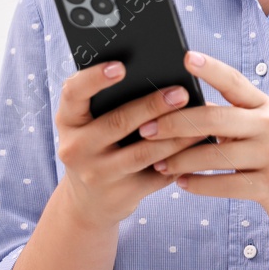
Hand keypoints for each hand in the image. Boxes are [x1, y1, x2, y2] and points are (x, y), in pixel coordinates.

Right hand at [52, 60, 206, 228]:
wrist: (88, 203)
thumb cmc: (98, 146)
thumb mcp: (89, 124)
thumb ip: (109, 100)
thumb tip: (160, 72)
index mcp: (68, 121)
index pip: (73, 93)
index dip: (95, 78)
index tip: (121, 66)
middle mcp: (76, 148)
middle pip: (117, 122)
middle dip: (152, 106)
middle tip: (181, 92)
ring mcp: (97, 174)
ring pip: (143, 152)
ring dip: (175, 135)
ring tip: (200, 119)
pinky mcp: (121, 195)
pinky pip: (157, 174)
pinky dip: (181, 158)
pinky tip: (200, 146)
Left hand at [139, 50, 268, 230]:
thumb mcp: (256, 128)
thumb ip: (226, 116)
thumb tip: (177, 105)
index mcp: (263, 106)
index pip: (235, 82)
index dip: (211, 68)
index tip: (186, 57)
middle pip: (215, 119)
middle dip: (175, 124)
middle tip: (147, 129)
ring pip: (214, 155)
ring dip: (180, 160)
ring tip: (158, 163)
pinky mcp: (268, 186)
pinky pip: (223, 184)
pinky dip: (197, 184)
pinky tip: (181, 182)